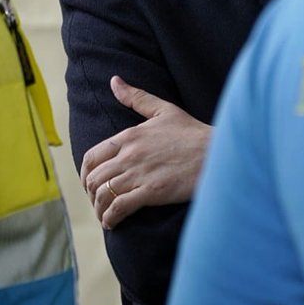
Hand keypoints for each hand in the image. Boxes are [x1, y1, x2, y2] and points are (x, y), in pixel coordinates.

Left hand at [81, 76, 211, 229]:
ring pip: (103, 194)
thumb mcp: (164, 110)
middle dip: (91, 194)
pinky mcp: (151, 192)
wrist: (218, 153)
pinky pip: (119, 208)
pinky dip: (110, 218)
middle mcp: (129, 154)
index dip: (86, 173)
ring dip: (99, 209)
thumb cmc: (193, 132)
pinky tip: (113, 223)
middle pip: (94, 178)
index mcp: (129, 136)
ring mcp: (139, 174)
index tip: (90, 182)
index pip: (92, 157)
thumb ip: (136, 97)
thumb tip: (114, 80)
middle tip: (98, 202)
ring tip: (104, 216)